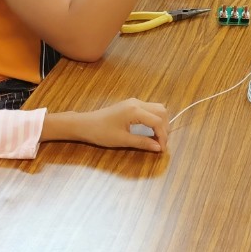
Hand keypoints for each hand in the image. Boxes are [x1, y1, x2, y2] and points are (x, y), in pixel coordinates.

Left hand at [44, 99, 169, 151]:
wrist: (85, 124)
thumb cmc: (101, 133)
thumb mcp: (122, 140)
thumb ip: (142, 142)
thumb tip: (159, 147)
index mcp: (135, 111)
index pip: (158, 122)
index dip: (163, 136)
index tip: (162, 149)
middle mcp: (137, 103)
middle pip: (161, 111)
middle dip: (165, 127)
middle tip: (161, 143)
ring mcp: (134, 102)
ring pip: (157, 108)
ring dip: (161, 122)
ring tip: (157, 137)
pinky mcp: (131, 104)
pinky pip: (149, 109)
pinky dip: (154, 119)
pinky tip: (150, 130)